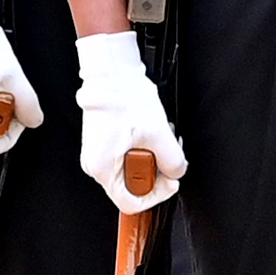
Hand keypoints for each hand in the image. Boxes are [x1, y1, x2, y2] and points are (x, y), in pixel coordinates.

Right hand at [67, 30, 182, 213]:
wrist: (112, 72)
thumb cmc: (124, 97)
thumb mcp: (158, 133)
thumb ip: (173, 161)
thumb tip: (177, 172)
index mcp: (103, 168)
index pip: (130, 202)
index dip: (156, 196)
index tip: (171, 181)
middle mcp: (97, 164)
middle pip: (133, 185)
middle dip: (157, 171)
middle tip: (168, 152)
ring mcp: (101, 152)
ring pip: (134, 168)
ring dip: (153, 155)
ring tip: (160, 135)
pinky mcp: (107, 141)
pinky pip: (129, 154)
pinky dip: (146, 145)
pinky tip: (151, 130)